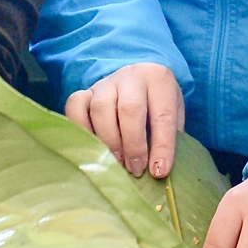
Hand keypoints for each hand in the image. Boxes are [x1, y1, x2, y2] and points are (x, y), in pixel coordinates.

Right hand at [65, 63, 183, 178]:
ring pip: (101, 108)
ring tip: (117, 162)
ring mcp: (105, 82)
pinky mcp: (85, 91)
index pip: (163, 115)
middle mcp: (131, 76)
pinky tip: (92, 147)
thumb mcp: (172, 117)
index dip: (162, 146)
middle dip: (133, 145)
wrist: (138, 82)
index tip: (158, 171)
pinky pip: (75, 106)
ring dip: (109, 141)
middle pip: (130, 108)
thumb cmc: (157, 106)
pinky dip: (81, 128)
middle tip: (135, 169)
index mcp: (160, 79)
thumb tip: (157, 171)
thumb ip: (168, 139)